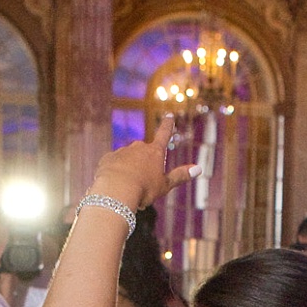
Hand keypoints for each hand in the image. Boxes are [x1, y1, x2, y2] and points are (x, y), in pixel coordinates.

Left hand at [87, 116, 203, 213]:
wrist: (116, 191)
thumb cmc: (143, 189)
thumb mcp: (164, 185)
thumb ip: (180, 176)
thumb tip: (199, 168)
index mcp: (155, 152)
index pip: (164, 135)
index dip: (167, 125)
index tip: (169, 116)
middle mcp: (138, 147)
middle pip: (144, 152)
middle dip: (143, 165)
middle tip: (142, 186)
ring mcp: (122, 152)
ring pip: (127, 161)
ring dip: (128, 172)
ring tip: (128, 190)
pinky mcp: (108, 159)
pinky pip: (113, 166)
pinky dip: (115, 174)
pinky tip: (115, 186)